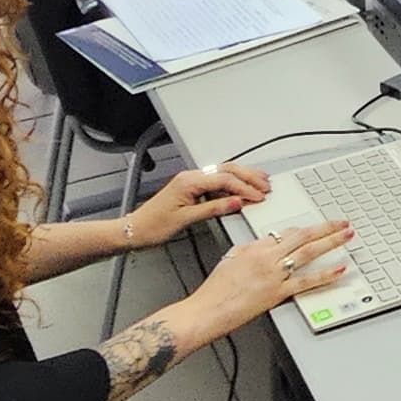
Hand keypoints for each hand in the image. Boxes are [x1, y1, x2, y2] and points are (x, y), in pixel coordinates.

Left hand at [128, 163, 268, 244]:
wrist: (135, 230)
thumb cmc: (154, 226)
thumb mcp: (186, 219)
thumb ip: (214, 209)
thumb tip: (237, 202)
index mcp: (189, 181)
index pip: (224, 180)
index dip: (244, 188)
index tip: (259, 196)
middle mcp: (191, 177)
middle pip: (226, 170)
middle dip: (248, 177)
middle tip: (265, 186)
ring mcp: (191, 181)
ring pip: (222, 173)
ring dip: (242, 177)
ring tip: (260, 183)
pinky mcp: (191, 188)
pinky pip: (216, 181)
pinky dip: (231, 184)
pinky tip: (241, 190)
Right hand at [197, 220, 354, 324]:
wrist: (208, 309)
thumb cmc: (216, 289)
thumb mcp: (231, 259)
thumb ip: (250, 250)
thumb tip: (264, 248)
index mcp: (256, 247)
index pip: (286, 232)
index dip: (305, 230)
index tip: (316, 228)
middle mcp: (268, 257)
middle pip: (303, 236)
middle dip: (326, 227)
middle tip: (342, 223)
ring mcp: (275, 274)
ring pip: (309, 252)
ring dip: (331, 242)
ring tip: (346, 235)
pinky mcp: (278, 293)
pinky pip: (307, 281)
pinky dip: (326, 274)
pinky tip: (339, 269)